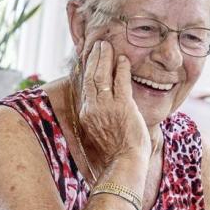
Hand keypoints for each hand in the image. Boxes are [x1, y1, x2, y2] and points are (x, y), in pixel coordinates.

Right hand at [78, 40, 150, 164]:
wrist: (123, 164)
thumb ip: (98, 118)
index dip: (88, 70)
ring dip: (105, 58)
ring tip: (107, 46)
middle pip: (90, 77)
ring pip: (102, 76)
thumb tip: (103, 110)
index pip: (85, 87)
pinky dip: (121, 68)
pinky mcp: (122, 107)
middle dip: (94, 58)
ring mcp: (107, 107)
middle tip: (98, 45)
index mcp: (86, 115)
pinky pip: (120, 82)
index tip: (90, 59)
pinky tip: (124, 60)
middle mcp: (92, 109)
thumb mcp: (99, 134)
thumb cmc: (116, 154)